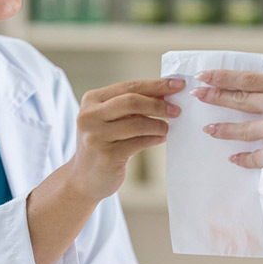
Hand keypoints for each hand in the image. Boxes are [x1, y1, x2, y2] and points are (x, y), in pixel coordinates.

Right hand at [69, 78, 183, 201]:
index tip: (178, 85)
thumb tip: (165, 94)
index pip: (129, 86)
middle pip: (132, 101)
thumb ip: (131, 106)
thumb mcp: (110, 119)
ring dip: (158, 124)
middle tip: (177, 109)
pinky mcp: (106, 156)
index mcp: (92, 100)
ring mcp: (96, 136)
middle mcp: (90, 116)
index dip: (156, 85)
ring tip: (167, 128)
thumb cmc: (104, 143)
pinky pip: (138, 143)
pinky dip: (154, 139)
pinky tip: (161, 138)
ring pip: (137, 123)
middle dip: (158, 104)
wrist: (84, 178)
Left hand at [193, 70, 262, 245]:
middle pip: (239, 99)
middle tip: (198, 95)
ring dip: (221, 129)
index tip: (205, 75)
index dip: (223, 77)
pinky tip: (233, 158)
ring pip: (239, 129)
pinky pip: (249, 156)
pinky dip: (241, 158)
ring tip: (208, 129)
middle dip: (214, 96)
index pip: (249, 79)